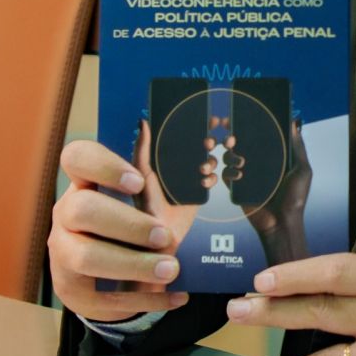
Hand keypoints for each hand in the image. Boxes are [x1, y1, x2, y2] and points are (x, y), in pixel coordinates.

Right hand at [46, 124, 190, 321]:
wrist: (112, 281)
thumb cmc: (135, 230)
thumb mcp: (145, 202)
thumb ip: (150, 173)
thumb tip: (152, 124)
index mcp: (85, 183)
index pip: (77, 157)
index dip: (104, 166)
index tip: (137, 181)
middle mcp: (66, 214)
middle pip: (83, 210)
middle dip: (127, 223)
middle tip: (166, 236)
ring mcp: (62, 252)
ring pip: (86, 256)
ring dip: (133, 264)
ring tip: (172, 269)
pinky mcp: (71, 289)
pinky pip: (103, 296)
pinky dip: (146, 299)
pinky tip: (176, 296)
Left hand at [135, 117, 216, 249]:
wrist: (162, 236)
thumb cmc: (145, 204)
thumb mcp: (142, 173)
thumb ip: (143, 150)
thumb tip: (143, 122)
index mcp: (162, 157)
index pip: (180, 133)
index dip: (195, 125)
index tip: (208, 119)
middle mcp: (177, 165)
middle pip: (198, 144)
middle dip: (207, 140)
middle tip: (210, 142)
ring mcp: (189, 178)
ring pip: (208, 159)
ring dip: (210, 160)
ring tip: (204, 168)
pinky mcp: (199, 192)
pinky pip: (212, 177)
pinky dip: (212, 177)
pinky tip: (206, 182)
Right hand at [226, 117, 312, 259]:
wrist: (281, 223)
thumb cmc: (295, 198)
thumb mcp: (302, 170)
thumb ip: (297, 148)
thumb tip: (293, 123)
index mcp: (273, 156)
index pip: (259, 136)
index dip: (249, 126)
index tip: (241, 115)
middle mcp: (258, 163)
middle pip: (240, 143)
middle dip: (232, 137)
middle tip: (231, 138)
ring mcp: (246, 174)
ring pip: (229, 156)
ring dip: (230, 155)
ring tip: (241, 162)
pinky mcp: (237, 187)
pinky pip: (226, 175)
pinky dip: (229, 172)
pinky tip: (239, 176)